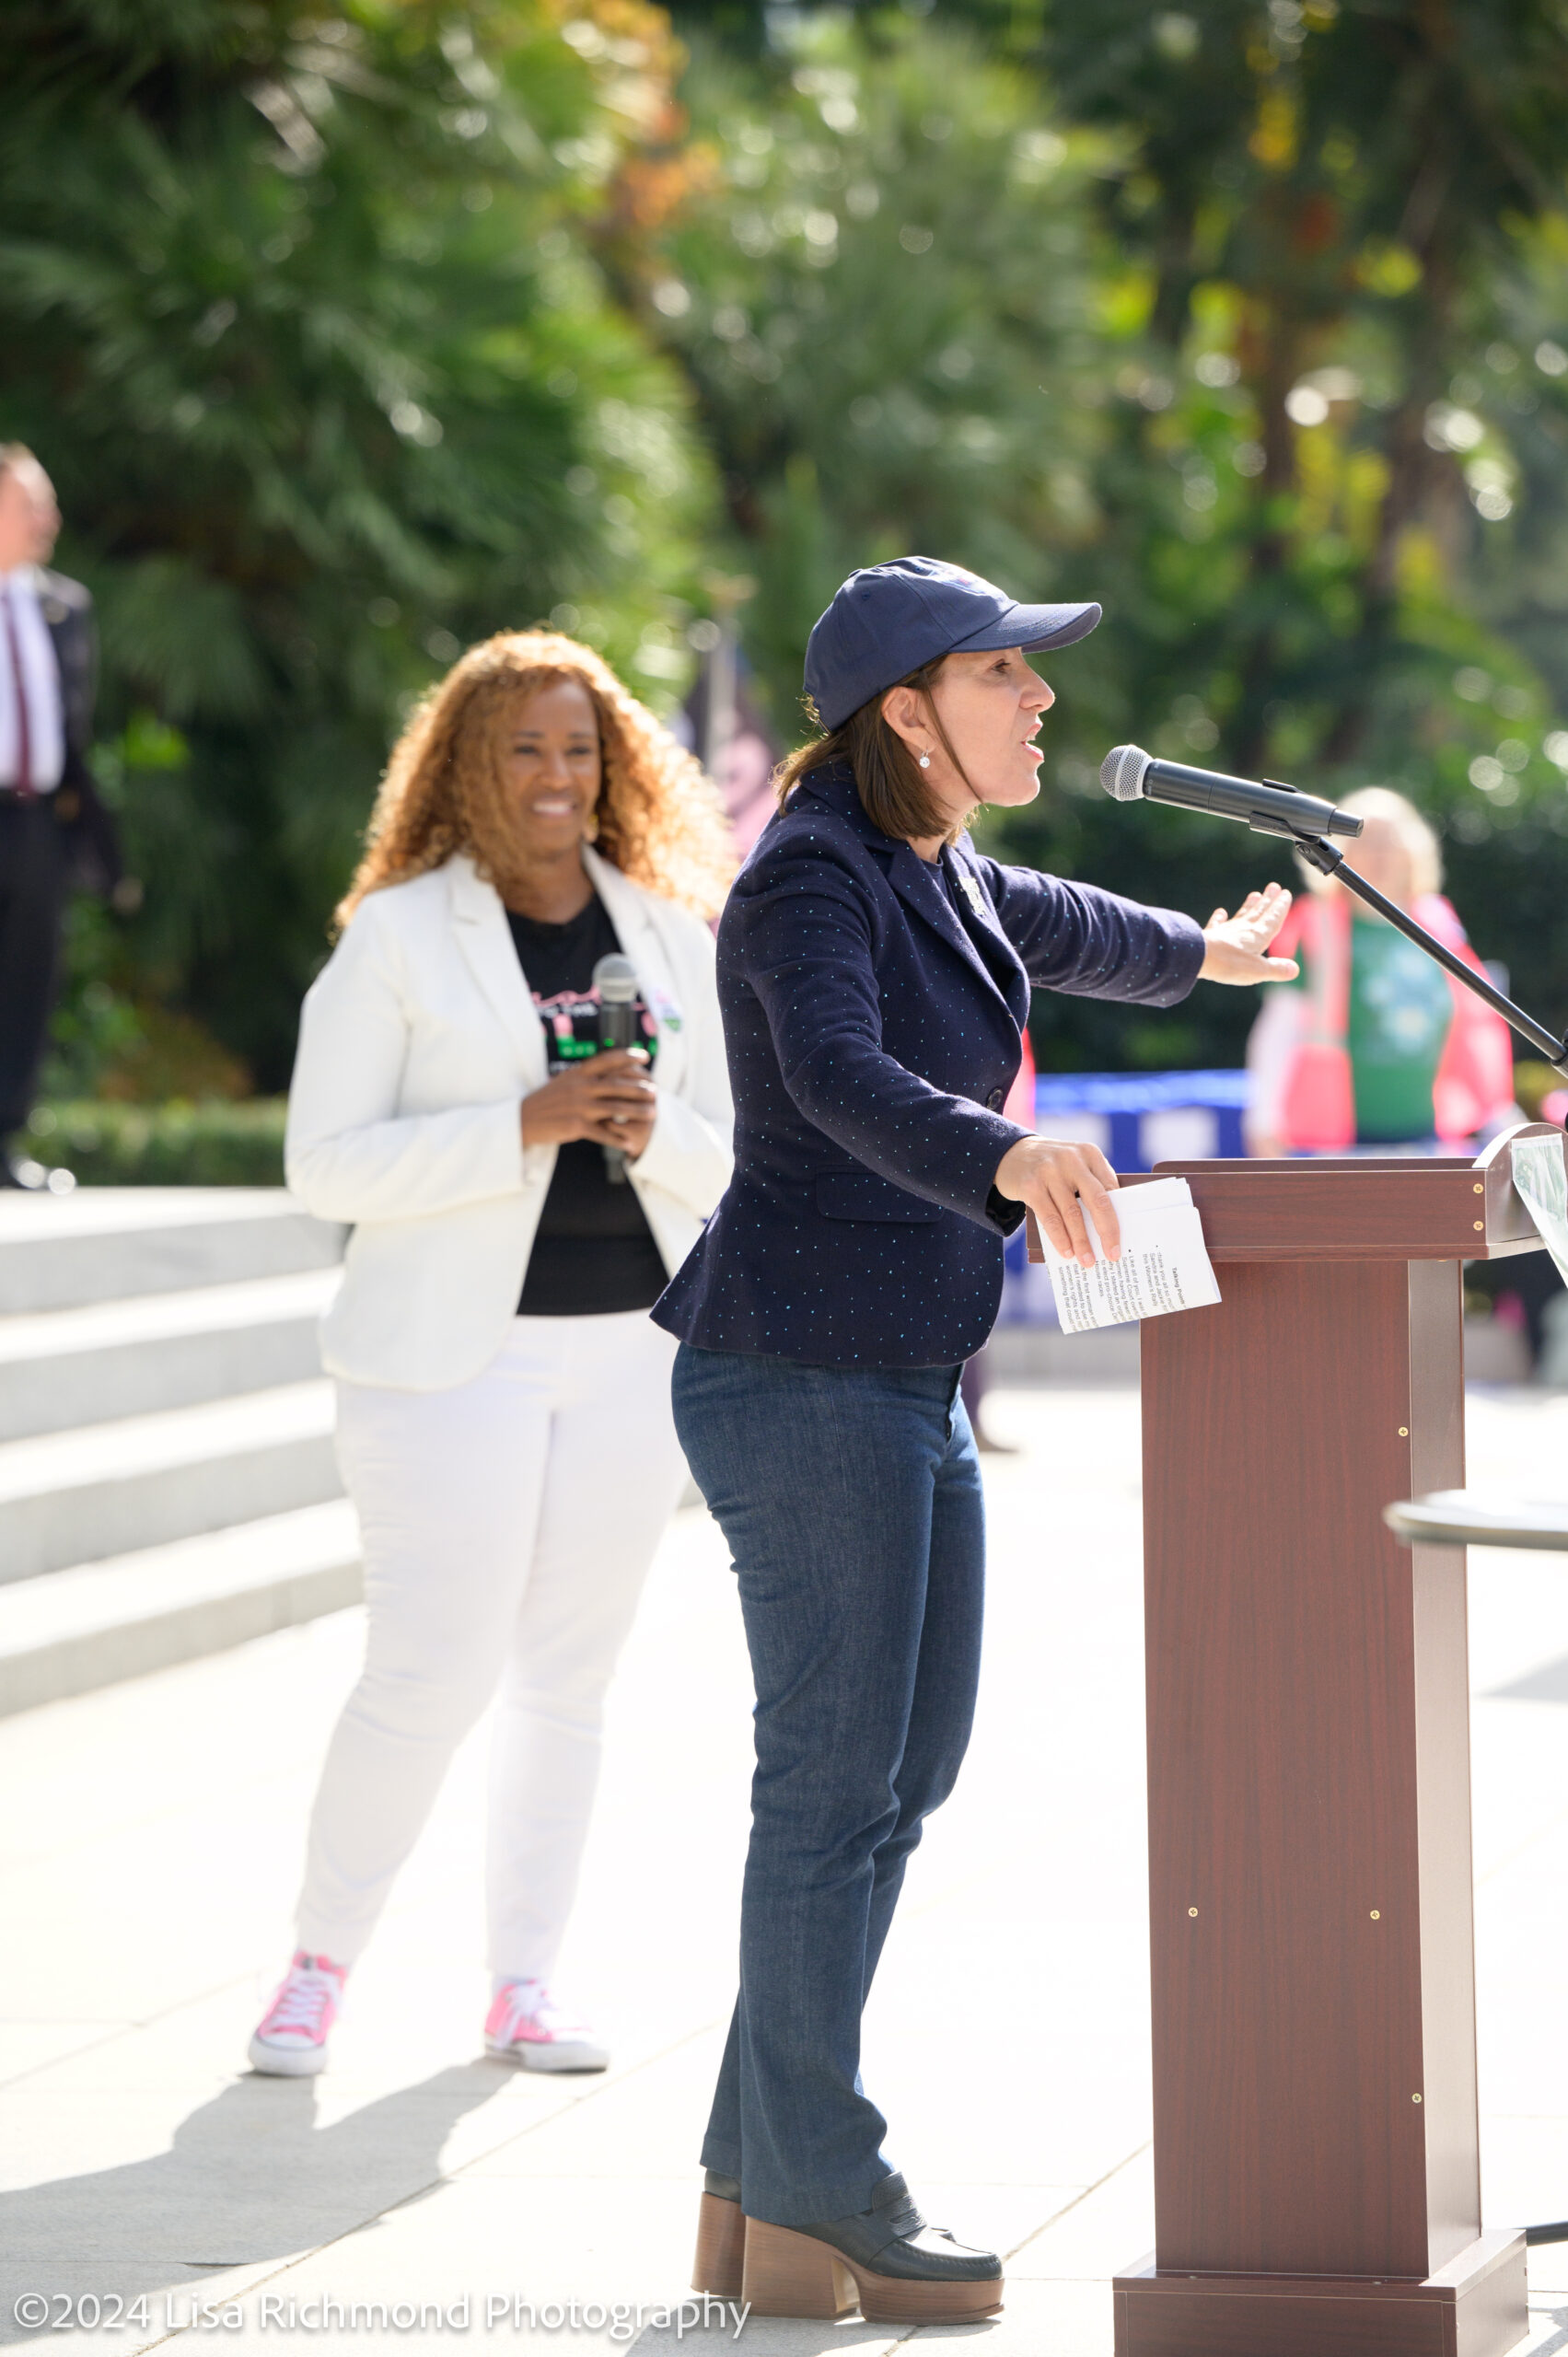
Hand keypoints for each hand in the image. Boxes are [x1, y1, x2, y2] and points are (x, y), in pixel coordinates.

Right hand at [521, 1050, 656, 1158]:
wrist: (523, 1119)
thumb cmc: (546, 1101)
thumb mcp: (564, 1081)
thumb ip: (584, 1076)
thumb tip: (606, 1071)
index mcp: (577, 1073)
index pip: (606, 1060)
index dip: (627, 1056)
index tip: (644, 1055)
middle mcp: (580, 1087)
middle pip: (617, 1085)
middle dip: (639, 1088)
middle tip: (655, 1091)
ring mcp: (578, 1106)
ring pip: (615, 1108)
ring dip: (636, 1111)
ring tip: (652, 1114)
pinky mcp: (575, 1126)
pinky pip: (602, 1133)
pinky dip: (617, 1139)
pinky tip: (629, 1143)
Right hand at [993, 1134, 1119, 1269]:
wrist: (1011, 1153)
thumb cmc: (1053, 1167)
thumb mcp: (1075, 1164)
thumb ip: (1092, 1186)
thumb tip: (1107, 1229)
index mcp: (1089, 1153)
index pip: (1111, 1188)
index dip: (1118, 1215)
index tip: (1123, 1240)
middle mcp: (1071, 1160)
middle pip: (1096, 1200)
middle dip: (1107, 1231)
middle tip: (1112, 1255)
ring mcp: (1049, 1171)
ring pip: (1072, 1213)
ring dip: (1081, 1241)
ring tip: (1087, 1261)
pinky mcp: (1030, 1186)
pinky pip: (1049, 1218)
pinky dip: (1059, 1238)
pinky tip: (1066, 1251)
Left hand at [1199, 883, 1297, 984]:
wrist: (1197, 956)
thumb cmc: (1228, 964)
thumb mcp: (1258, 970)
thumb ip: (1276, 969)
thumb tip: (1295, 969)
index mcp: (1258, 936)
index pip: (1272, 920)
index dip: (1280, 907)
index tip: (1285, 893)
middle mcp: (1243, 930)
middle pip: (1258, 913)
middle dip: (1267, 901)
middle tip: (1274, 886)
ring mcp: (1226, 932)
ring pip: (1241, 916)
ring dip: (1249, 906)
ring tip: (1254, 894)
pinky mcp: (1209, 937)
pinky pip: (1217, 925)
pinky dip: (1219, 918)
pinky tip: (1220, 912)